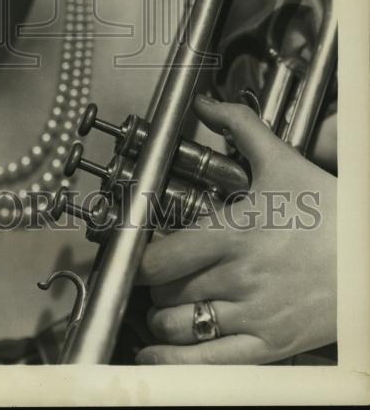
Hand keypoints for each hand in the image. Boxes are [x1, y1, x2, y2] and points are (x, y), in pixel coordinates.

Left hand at [134, 95, 335, 363]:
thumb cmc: (331, 209)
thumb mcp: (282, 161)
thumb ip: (240, 126)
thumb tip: (207, 103)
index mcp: (234, 233)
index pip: (162, 257)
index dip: (140, 257)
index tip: (135, 250)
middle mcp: (238, 277)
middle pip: (168, 291)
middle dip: (155, 284)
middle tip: (158, 276)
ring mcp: (255, 314)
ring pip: (183, 326)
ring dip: (164, 317)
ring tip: (165, 306)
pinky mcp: (272, 344)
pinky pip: (212, 363)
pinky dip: (175, 362)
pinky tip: (155, 355)